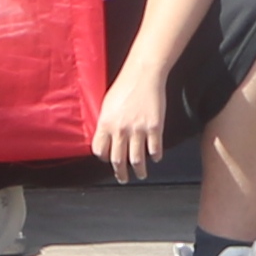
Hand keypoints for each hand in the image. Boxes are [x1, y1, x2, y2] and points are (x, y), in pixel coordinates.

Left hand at [95, 65, 168, 180]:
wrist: (142, 76)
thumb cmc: (123, 87)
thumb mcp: (107, 104)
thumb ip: (106, 122)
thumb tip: (105, 136)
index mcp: (105, 123)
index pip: (100, 149)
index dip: (104, 157)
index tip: (108, 160)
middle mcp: (120, 130)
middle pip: (117, 159)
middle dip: (120, 172)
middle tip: (122, 179)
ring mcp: (138, 130)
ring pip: (137, 159)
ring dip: (139, 170)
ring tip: (141, 174)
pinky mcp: (155, 128)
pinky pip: (155, 149)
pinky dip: (155, 156)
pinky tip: (155, 158)